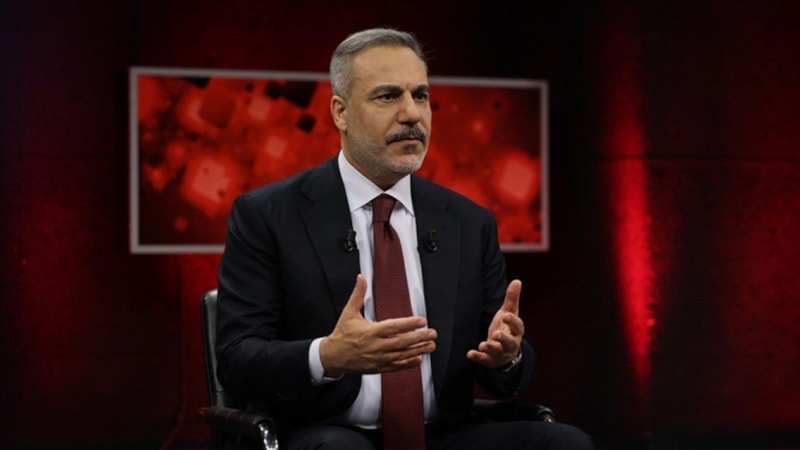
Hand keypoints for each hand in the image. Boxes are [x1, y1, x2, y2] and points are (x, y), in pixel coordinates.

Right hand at [320, 274, 436, 376]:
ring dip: (418, 350)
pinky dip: (408, 364)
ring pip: (401, 355)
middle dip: (419, 338)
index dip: (408, 324)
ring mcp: (378, 358)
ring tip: (430, 346)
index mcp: (370, 332)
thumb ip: (358, 295)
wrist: (332, 356)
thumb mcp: (349, 312)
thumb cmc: (342, 334)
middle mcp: (376, 346)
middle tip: (432, 333)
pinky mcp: (378, 367)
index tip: (421, 320)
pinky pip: (396, 366)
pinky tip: (418, 360)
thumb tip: (361, 278)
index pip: (393, 327)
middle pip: (402, 342)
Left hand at [466, 279, 524, 368]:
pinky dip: (477, 357)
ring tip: (483, 344)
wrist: (506, 351)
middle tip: (496, 334)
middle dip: (503, 339)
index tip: (505, 315)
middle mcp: (510, 343)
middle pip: (509, 343)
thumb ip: (512, 299)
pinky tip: (469, 354)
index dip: (512, 321)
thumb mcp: (509, 312)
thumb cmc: (507, 327)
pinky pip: (484, 359)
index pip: (517, 327)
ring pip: (497, 352)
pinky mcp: (490, 359)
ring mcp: (501, 353)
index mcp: (516, 331)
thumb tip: (517, 281)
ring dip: (490, 348)